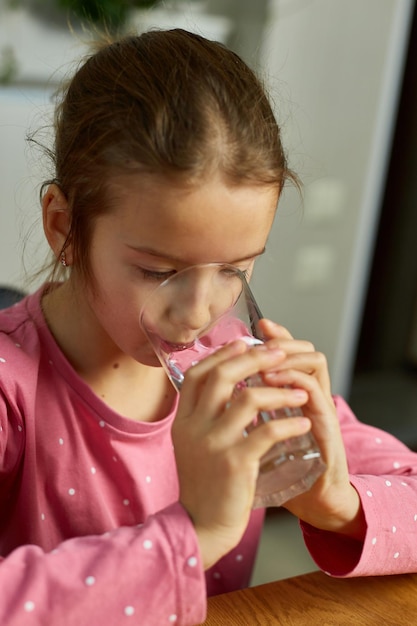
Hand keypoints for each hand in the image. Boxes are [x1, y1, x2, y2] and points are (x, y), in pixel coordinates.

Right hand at [172, 340, 311, 568]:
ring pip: (248, 399)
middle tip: (279, 354)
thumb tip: (226, 386)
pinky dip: (289, 423)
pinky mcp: (236, 464)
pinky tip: (303, 422)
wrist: (201, 527)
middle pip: (222, 377)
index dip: (221, 355)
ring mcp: (214, 445)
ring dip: (279, 391)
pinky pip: (268, 432)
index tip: (245, 343)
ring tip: (300, 392)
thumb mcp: (192, 444)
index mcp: (183, 420)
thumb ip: (204, 416)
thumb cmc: (204, 484)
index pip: (197, 374)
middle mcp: (194, 428)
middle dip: (254, 359)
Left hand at [258, 319, 365, 540]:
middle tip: (262, 338)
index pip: (289, 354)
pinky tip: (273, 381)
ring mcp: (321, 408)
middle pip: (304, 349)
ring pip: (314, 362)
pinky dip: (294, 381)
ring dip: (288, 356)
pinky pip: (316, 392)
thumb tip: (212, 394)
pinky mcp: (327, 426)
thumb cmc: (281, 469)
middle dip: (282, 339)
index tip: (257, 326)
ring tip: (263, 359)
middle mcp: (310, 396)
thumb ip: (245, 412)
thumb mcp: (257, 433)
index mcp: (293, 395)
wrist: (312, 502)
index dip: (277, 336)